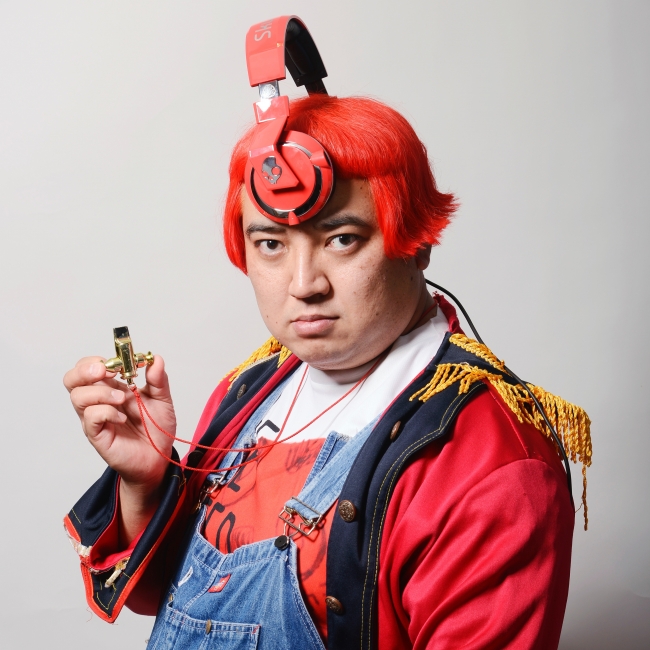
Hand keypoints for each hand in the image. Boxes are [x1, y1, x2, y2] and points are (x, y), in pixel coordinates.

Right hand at [64, 355, 175, 492]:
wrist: (158, 458)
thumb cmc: (155, 428)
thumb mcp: (162, 399)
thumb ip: (158, 379)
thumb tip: (155, 358)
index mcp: (111, 388)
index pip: (89, 367)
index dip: (97, 360)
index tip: (119, 362)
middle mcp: (98, 401)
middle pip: (72, 379)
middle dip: (85, 370)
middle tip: (107, 371)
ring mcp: (95, 418)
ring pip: (78, 396)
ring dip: (101, 392)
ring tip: (122, 399)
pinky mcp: (97, 435)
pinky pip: (90, 418)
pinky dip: (106, 412)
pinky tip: (122, 418)